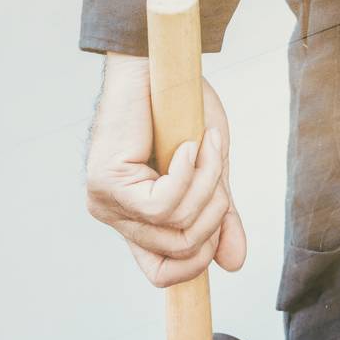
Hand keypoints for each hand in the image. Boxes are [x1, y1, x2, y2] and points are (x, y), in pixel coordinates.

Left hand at [85, 53, 246, 286]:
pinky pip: (162, 204)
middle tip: (216, 163)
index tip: (221, 221)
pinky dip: (187, 172)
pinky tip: (185, 145)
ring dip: (205, 183)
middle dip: (215, 209)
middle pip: (182, 250)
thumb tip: (234, 264)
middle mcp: (117, 219)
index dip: (198, 263)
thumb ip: (220, 217)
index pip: (161, 273)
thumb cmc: (181, 114)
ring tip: (204, 144)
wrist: (158, 67)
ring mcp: (106, 203)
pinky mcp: (106, 183)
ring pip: (175, 225)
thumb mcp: (211, 174)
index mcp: (138, 222)